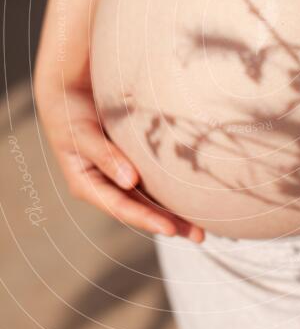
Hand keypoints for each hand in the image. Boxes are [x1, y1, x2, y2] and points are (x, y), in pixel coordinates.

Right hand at [35, 76, 203, 241]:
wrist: (68, 93)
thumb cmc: (70, 113)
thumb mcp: (82, 134)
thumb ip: (105, 156)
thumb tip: (130, 180)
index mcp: (88, 185)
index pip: (121, 208)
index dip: (146, 219)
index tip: (171, 229)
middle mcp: (107, 186)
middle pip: (141, 209)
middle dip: (170, 223)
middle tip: (200, 236)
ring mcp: (120, 175)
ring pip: (151, 199)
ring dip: (176, 212)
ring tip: (203, 226)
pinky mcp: (133, 163)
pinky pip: (155, 181)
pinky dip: (173, 190)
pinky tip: (194, 197)